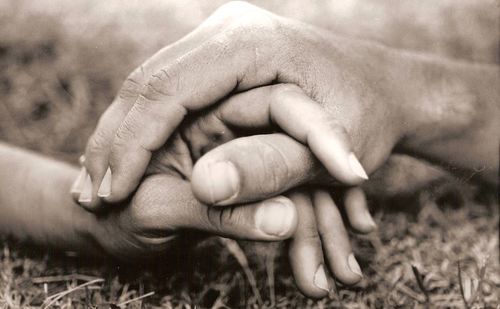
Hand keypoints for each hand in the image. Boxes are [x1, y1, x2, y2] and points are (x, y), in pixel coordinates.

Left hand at [74, 117, 375, 297]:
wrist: (109, 233)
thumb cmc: (119, 219)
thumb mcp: (158, 211)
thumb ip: (218, 211)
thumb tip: (285, 218)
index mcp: (206, 115)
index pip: (278, 107)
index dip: (319, 137)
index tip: (354, 174)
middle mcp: (234, 130)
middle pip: (300, 149)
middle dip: (330, 199)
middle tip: (357, 236)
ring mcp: (247, 160)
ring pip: (302, 185)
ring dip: (325, 230)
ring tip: (342, 276)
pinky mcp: (253, 188)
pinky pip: (291, 205)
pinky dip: (310, 236)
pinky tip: (332, 261)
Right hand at [81, 2, 411, 206]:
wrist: (388, 90)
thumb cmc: (369, 120)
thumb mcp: (330, 153)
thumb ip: (270, 168)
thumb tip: (205, 184)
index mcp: (250, 43)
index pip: (167, 91)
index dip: (132, 146)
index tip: (109, 196)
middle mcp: (230, 30)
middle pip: (149, 83)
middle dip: (116, 143)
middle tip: (89, 196)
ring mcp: (224, 39)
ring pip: (150, 85)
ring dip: (122, 138)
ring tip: (96, 185)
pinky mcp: (223, 56)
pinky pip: (168, 89)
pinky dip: (144, 129)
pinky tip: (125, 160)